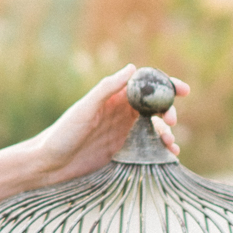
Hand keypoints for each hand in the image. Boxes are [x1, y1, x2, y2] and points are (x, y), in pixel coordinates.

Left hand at [27, 64, 189, 188]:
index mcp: (113, 98)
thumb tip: (131, 68)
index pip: (144, 85)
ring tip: (171, 144)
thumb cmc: (62, 134)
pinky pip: (149, 146)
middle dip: (169, 111)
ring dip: (167, 132)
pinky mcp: (123, 151)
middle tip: (171, 122)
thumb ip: (107, 89)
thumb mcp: (84, 110)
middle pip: (154, 106)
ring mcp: (123, 132)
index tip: (183, 90)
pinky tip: (170, 154)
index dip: (166, 85)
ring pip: (155, 127)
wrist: (48, 164)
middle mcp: (120, 112)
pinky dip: (162, 148)